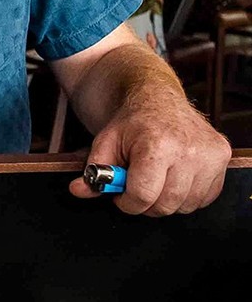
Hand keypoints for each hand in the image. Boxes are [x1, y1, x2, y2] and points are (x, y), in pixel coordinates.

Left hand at [71, 95, 230, 214]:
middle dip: (146, 202)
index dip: (126, 202)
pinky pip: (205, 197)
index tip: (121, 194)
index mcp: (157, 144)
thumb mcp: (103, 143)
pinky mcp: (222, 156)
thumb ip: (92, 171)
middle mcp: (189, 149)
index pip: (142, 195)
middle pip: (166, 204)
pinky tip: (175, 176)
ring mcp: (210, 153)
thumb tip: (79, 190)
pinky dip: (188, 194)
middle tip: (138, 184)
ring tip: (156, 177)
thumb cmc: (130, 122)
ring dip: (167, 199)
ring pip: (186, 204)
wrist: (156, 97)